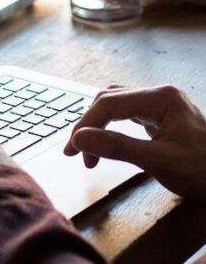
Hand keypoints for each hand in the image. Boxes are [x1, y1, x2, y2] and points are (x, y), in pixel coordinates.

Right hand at [64, 84, 205, 199]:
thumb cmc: (203, 171)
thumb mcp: (158, 162)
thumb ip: (117, 147)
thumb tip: (79, 139)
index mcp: (160, 98)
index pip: (109, 104)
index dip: (86, 125)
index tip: (73, 149)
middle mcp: (159, 93)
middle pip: (109, 100)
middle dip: (90, 125)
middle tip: (77, 153)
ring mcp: (161, 102)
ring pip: (116, 104)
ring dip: (98, 124)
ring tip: (89, 148)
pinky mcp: (161, 114)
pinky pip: (127, 112)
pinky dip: (112, 125)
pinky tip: (107, 137)